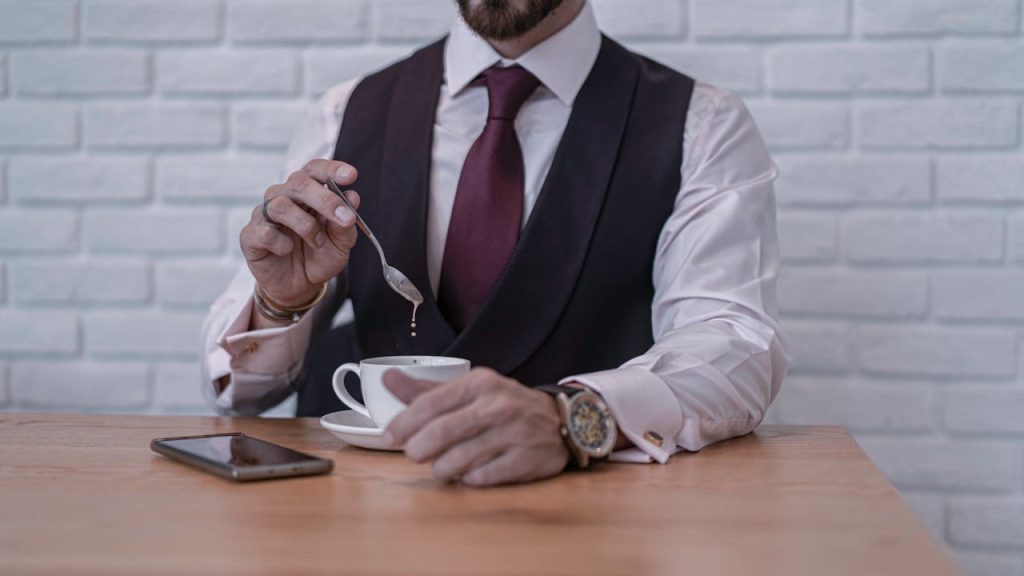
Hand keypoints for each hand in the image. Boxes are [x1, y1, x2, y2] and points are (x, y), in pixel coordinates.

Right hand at [240, 159, 359, 308]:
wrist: (301, 286)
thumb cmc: (319, 256)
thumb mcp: (341, 243)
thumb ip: (346, 223)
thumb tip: (353, 197)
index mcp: (307, 192)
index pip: (315, 170)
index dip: (331, 169)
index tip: (351, 175)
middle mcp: (283, 196)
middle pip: (299, 183)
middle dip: (325, 200)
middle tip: (345, 218)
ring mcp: (264, 215)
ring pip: (280, 205)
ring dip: (306, 226)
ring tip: (317, 242)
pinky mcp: (250, 235)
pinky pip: (264, 232)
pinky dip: (282, 244)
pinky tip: (288, 250)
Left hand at [383, 368, 568, 486]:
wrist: (561, 420)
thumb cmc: (504, 406)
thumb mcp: (470, 389)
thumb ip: (427, 389)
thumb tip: (386, 377)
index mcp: (479, 382)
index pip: (431, 403)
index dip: (404, 423)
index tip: (388, 437)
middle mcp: (497, 405)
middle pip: (442, 433)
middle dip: (419, 449)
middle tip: (413, 454)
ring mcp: (514, 433)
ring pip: (460, 459)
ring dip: (442, 468)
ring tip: (442, 466)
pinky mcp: (527, 459)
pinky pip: (484, 477)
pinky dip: (469, 479)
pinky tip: (469, 473)